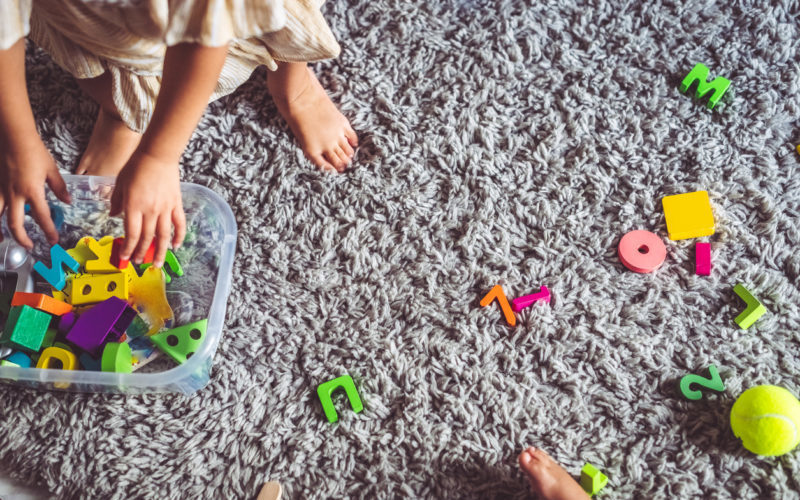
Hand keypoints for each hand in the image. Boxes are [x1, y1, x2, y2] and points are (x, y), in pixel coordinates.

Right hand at [0, 136, 70, 247]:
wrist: (13, 136)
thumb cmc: (33, 150)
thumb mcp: (51, 170)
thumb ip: (59, 188)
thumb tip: (68, 202)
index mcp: (32, 192)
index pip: (42, 217)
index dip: (49, 231)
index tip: (53, 240)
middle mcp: (15, 195)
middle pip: (15, 224)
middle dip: (23, 238)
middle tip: (30, 246)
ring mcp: (1, 190)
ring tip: (3, 240)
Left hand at [110, 150, 185, 267]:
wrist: (158, 155)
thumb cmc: (136, 166)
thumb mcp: (120, 183)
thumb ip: (117, 202)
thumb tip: (113, 215)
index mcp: (134, 206)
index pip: (131, 234)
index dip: (128, 248)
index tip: (125, 257)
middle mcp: (150, 211)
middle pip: (146, 238)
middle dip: (141, 252)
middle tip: (138, 262)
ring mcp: (165, 209)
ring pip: (163, 236)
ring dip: (160, 252)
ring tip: (158, 264)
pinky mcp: (176, 204)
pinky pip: (179, 224)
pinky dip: (178, 236)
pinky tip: (176, 246)